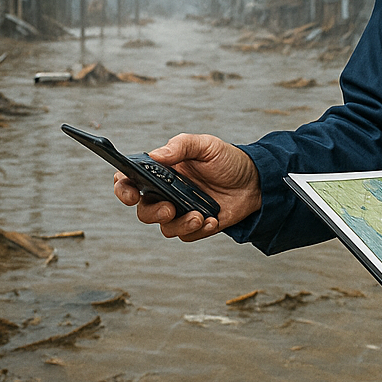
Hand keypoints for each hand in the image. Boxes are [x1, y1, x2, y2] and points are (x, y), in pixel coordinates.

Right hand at [113, 133, 261, 241]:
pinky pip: (187, 235)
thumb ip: (181, 146)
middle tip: (169, 208)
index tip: (130, 192)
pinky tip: (211, 219)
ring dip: (179, 224)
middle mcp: (168, 193)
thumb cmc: (228, 160)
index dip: (124, 188)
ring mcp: (182, 210)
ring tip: (199, 215)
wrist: (257, 181)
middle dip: (152, 212)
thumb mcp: (206, 145)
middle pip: (144, 209)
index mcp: (163, 172)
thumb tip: (155, 155)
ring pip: (165, 227)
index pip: (132, 180)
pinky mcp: (197, 225)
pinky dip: (197, 230)